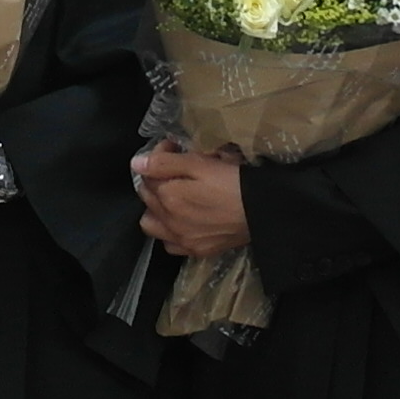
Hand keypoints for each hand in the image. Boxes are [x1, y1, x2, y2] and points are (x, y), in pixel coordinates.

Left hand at [132, 143, 246, 259]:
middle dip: (156, 179)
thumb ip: (166, 163)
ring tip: (172, 198)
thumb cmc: (233, 181)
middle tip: (176, 168)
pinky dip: (170, 232)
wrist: (263, 211)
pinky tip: (182, 222)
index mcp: (168, 196)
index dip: (159, 155)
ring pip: (151, 224)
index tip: (174, 147)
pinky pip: (170, 244)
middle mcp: (169, 221)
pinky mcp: (196, 250)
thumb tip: (136, 164)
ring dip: (155, 209)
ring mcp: (182, 239)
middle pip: (147, 197)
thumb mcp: (201, 163)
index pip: (148, 172)